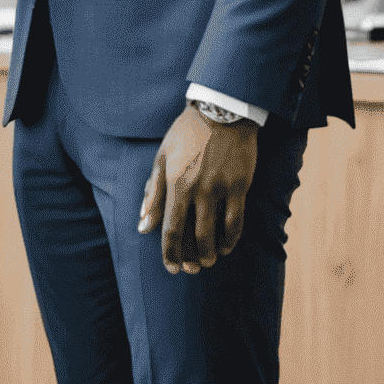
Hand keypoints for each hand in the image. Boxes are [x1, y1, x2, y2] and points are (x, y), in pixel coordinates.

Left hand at [137, 104, 258, 273]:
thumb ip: (152, 193)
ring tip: (208, 261)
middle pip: (193, 236)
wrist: (220, 113)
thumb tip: (143, 225)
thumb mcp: (161, 158)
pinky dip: (231, 238)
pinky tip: (227, 246)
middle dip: (191, 258)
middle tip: (191, 269)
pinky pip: (236, 221)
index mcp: (175, 183)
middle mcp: (197, 190)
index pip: (170, 228)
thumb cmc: (186, 135)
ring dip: (211, 252)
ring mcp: (220, 189)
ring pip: (216, 232)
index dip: (169, 252)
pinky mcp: (240, 187)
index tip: (171, 267)